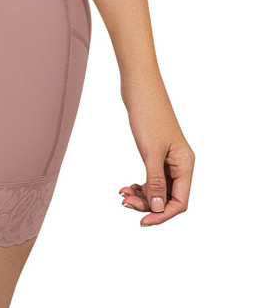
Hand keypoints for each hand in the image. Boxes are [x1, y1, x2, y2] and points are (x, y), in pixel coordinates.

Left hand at [119, 73, 194, 226]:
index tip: (142, 221)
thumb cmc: (147, 114)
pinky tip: (126, 186)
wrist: (139, 87)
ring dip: (142, 195)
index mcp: (185, 165)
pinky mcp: (157, 151)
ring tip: (122, 195)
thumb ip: (155, 181)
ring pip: (158, 188)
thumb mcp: (150, 151)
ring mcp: (168, 158)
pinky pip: (152, 177)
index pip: (180, 202)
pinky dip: (140, 184)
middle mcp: (180, 163)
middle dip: (148, 204)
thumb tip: (158, 207)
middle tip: (124, 203)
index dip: (162, 215)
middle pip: (168, 197)